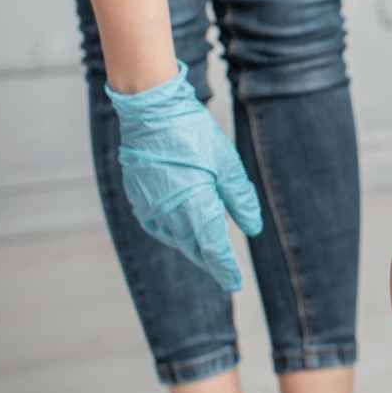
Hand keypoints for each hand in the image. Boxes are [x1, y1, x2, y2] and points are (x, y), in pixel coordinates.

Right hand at [105, 62, 261, 290]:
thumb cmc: (191, 132)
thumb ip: (240, 198)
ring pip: (174, 238)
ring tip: (207, 255)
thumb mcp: (226, 163)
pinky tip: (181, 232)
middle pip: (192, 247)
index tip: (234, 282)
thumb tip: (253, 228)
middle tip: (226, 274)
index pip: (212, 248)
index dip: (224, 267)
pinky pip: (157, 225)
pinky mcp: (138, 196)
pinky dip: (172, 233)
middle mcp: (168, 211)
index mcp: (193, 204)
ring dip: (191, 248)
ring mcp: (149, 205)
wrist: (150, 110)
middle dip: (210, 262)